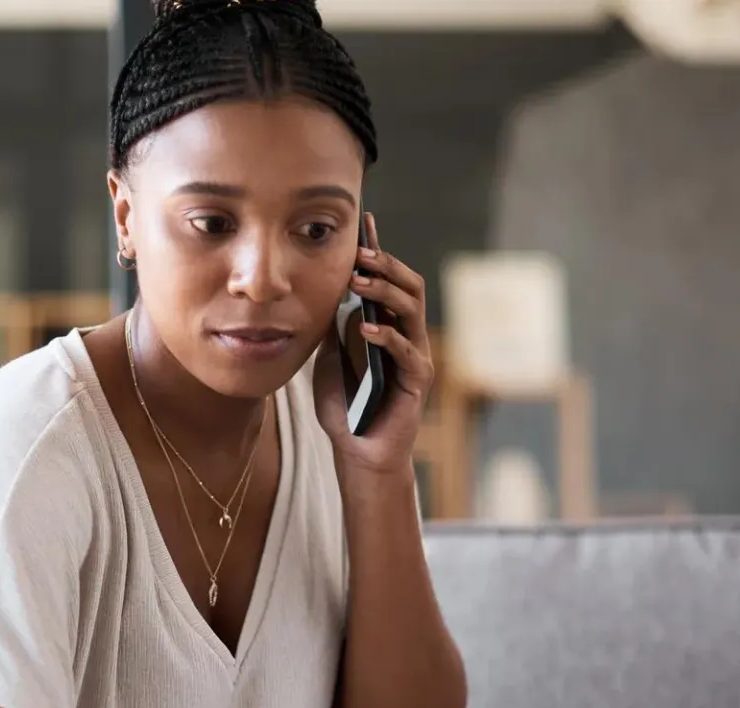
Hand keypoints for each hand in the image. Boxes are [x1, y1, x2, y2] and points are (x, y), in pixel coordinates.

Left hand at [314, 212, 435, 480]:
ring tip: (358, 283)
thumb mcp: (330, 358)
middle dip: (385, 266)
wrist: (357, 452)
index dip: (379, 252)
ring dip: (384, 292)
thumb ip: (333, 327)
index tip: (364, 223)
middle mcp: (408, 336)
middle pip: (409, 286)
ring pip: (412, 311)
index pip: (389, 280)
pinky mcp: (416, 382)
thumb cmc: (345, 407)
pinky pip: (407, 351)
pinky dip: (387, 336)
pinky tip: (366, 329)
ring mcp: (415, 357)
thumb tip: (323, 290)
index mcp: (389, 325)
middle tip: (359, 254)